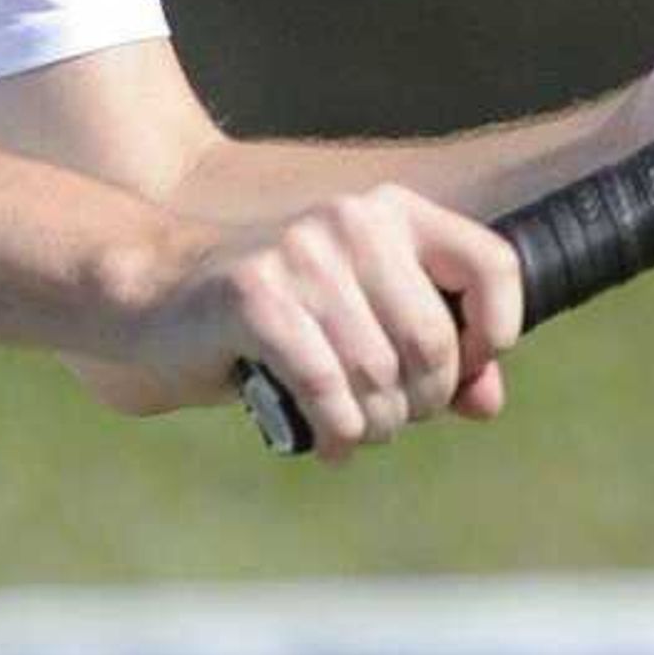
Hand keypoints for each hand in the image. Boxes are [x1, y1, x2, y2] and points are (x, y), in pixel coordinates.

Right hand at [83, 185, 525, 462]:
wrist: (159, 297)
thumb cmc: (278, 315)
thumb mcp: (363, 318)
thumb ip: (435, 351)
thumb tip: (486, 403)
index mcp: (392, 211)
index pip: (492, 264)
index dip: (494, 333)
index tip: (465, 373)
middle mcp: (352, 219)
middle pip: (434, 341)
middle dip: (422, 403)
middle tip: (391, 419)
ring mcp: (301, 253)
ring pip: (380, 375)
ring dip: (376, 426)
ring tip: (355, 431)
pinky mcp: (255, 296)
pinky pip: (326, 386)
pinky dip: (336, 431)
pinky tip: (329, 443)